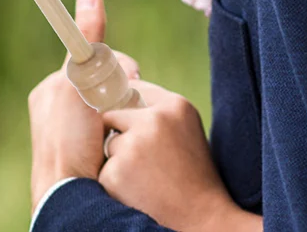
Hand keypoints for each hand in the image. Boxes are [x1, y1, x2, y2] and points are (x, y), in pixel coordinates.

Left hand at [28, 0, 139, 212]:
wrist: (69, 199)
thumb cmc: (70, 139)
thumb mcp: (81, 80)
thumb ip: (88, 38)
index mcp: (48, 90)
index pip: (95, 63)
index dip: (114, 74)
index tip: (117, 89)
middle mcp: (53, 112)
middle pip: (105, 87)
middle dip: (118, 99)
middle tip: (113, 120)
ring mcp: (66, 138)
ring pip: (111, 113)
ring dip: (119, 122)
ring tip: (112, 142)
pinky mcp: (80, 160)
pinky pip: (110, 138)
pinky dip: (116, 143)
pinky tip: (112, 156)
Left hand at [100, 81, 260, 231]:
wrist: (202, 220)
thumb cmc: (193, 175)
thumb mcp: (185, 130)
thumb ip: (160, 109)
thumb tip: (125, 88)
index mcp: (175, 105)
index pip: (135, 89)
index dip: (131, 109)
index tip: (137, 127)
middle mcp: (155, 119)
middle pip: (115, 113)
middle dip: (123, 134)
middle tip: (147, 160)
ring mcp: (135, 145)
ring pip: (110, 142)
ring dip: (120, 160)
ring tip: (147, 178)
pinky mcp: (118, 171)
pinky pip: (105, 168)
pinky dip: (115, 182)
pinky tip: (139, 192)